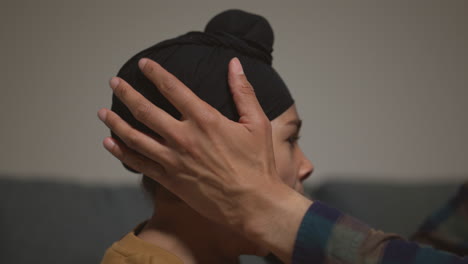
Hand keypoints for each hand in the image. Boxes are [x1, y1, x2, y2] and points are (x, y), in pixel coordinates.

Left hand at [98, 58, 310, 262]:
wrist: (253, 204)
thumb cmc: (257, 164)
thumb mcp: (257, 123)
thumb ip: (243, 91)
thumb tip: (234, 64)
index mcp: (205, 119)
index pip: (173, 88)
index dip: (155, 73)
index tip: (143, 65)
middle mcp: (184, 137)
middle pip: (145, 110)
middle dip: (126, 93)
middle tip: (114, 83)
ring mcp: (174, 160)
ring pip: (135, 137)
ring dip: (116, 123)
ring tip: (103, 112)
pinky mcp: (170, 180)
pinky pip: (139, 164)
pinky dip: (122, 153)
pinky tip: (110, 144)